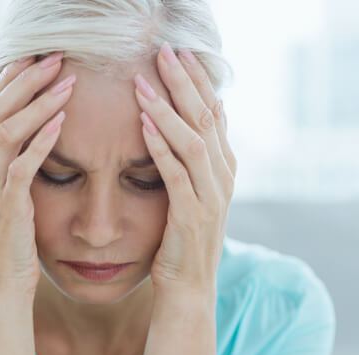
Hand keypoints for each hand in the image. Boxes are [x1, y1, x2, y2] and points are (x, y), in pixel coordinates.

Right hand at [0, 52, 75, 295]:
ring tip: (66, 80)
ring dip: (37, 103)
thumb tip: (33, 136)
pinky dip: (42, 140)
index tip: (38, 59)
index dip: (13, 80)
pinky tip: (63, 121)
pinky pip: (22, 166)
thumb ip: (14, 166)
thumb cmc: (14, 241)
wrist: (3, 285)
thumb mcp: (10, 197)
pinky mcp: (9, 207)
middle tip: (55, 56)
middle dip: (26, 79)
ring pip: (7, 131)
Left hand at [133, 42, 236, 294]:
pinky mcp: (191, 215)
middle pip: (207, 118)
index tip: (178, 55)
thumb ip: (192, 163)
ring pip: (194, 139)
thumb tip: (181, 126)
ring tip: (145, 81)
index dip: (198, 82)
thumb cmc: (181, 241)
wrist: (187, 290)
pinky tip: (143, 122)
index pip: (214, 114)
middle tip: (165, 52)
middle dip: (185, 83)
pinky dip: (160, 144)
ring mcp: (210, 197)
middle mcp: (223, 178)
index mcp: (223, 169)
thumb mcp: (192, 196)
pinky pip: (176, 172)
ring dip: (169, 108)